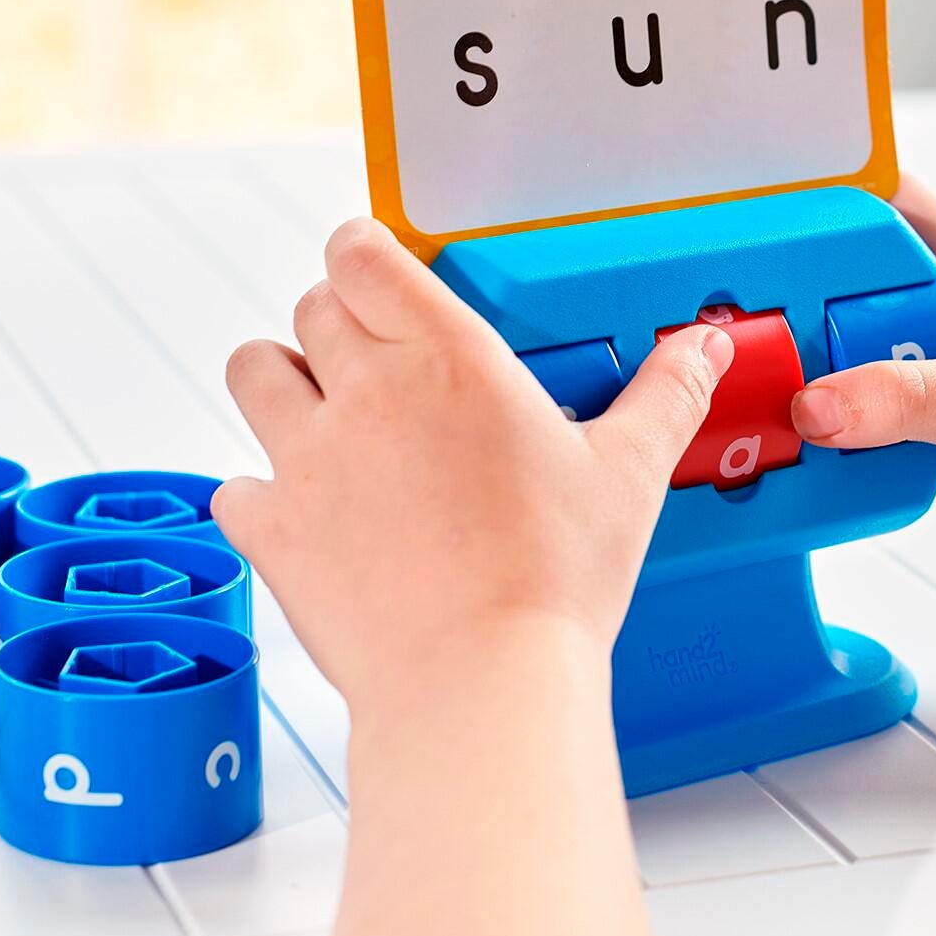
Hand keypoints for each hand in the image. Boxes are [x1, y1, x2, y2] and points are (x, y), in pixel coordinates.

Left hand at [214, 218, 733, 708]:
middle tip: (380, 360)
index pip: (361, 253)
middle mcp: (367, 392)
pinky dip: (260, 492)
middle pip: (312, 306)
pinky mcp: (273, 530)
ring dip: (283, 383)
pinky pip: (235, 484)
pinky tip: (306, 512)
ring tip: (325, 416)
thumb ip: (664, 396)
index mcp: (449, 358)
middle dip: (340, 321)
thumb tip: (701, 347)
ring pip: (253, 373)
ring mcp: (307, 459)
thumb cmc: (557, 580)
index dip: (364, 252)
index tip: (382, 271)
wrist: (481, 683)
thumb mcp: (628, 476)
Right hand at [788, 177, 935, 581]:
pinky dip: (842, 434)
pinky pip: (875, 420)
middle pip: (849, 284)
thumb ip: (908, 399)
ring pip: (856, 355)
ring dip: (814, 374)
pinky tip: (812, 455)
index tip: (754, 212)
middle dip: (795, 299)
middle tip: (736, 325)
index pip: (885, 200)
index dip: (823, 193)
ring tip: (759, 394)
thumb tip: (816, 404)